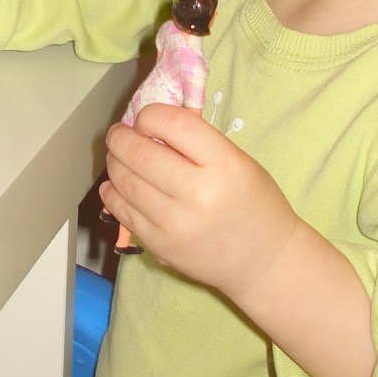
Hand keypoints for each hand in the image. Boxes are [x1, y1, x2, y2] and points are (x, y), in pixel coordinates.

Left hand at [101, 104, 300, 305]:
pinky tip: (116, 185)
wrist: (265, 261)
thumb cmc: (255, 204)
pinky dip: (113, 193)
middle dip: (120, 138)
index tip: (145, 120)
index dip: (150, 115)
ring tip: (117, 158)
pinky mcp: (160, 246)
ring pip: (125, 182)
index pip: (173, 124)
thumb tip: (148, 128)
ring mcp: (175, 223)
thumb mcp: (239, 162)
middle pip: (140, 153)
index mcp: (224, 164)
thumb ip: (197, 144)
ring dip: (114, 164)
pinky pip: (122, 212)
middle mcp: (198, 193)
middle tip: (118, 134)